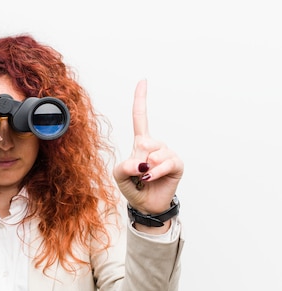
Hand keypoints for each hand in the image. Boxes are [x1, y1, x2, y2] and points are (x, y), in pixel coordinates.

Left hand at [113, 80, 183, 215]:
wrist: (146, 205)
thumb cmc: (132, 186)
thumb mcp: (118, 175)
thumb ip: (123, 166)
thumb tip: (141, 163)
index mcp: (140, 143)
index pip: (140, 117)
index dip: (141, 99)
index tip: (143, 81)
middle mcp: (155, 145)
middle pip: (143, 142)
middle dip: (137, 160)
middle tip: (138, 173)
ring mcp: (167, 153)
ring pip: (154, 154)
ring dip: (146, 169)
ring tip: (145, 178)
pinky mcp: (176, 164)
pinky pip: (164, 164)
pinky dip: (155, 173)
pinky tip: (150, 179)